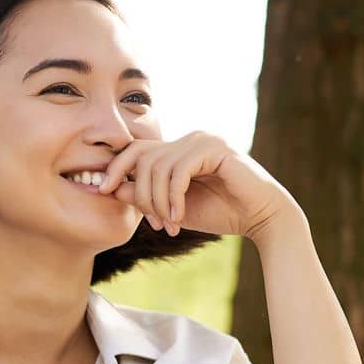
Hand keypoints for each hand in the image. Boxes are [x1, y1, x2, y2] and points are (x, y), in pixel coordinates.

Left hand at [98, 131, 295, 239]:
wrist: (261, 217)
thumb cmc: (222, 213)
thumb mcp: (174, 208)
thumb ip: (146, 197)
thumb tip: (110, 187)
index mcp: (180, 148)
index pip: (137, 149)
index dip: (116, 167)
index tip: (102, 190)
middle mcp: (190, 138)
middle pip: (143, 157)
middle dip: (140, 194)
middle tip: (154, 223)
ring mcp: (203, 140)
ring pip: (158, 167)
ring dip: (158, 201)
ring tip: (170, 225)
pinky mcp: (215, 149)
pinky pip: (179, 172)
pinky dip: (174, 198)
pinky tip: (179, 218)